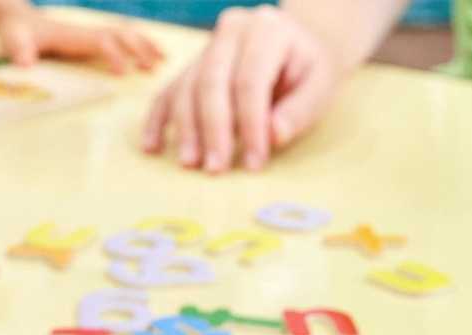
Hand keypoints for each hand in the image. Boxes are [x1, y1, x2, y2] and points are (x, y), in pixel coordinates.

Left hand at [0, 10, 160, 73]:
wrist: (16, 19)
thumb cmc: (15, 33)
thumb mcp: (13, 41)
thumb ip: (20, 51)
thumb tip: (25, 66)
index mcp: (73, 34)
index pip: (101, 41)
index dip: (113, 55)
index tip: (124, 73)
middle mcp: (86, 31)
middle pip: (121, 34)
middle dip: (139, 48)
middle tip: (156, 67)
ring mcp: (89, 34)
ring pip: (124, 34)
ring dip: (145, 45)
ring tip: (164, 61)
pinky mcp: (90, 39)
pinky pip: (119, 40)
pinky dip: (137, 45)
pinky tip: (149, 57)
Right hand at [143, 6, 336, 172]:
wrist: (295, 48)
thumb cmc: (306, 72)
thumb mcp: (319, 86)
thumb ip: (300, 110)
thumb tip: (273, 135)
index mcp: (267, 30)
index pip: (250, 81)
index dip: (250, 125)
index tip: (253, 163)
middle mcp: (231, 30)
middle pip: (211, 82)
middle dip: (212, 129)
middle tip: (215, 168)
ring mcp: (206, 47)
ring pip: (186, 88)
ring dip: (185, 129)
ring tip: (190, 163)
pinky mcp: (189, 67)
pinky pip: (167, 92)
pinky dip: (157, 121)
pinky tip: (152, 147)